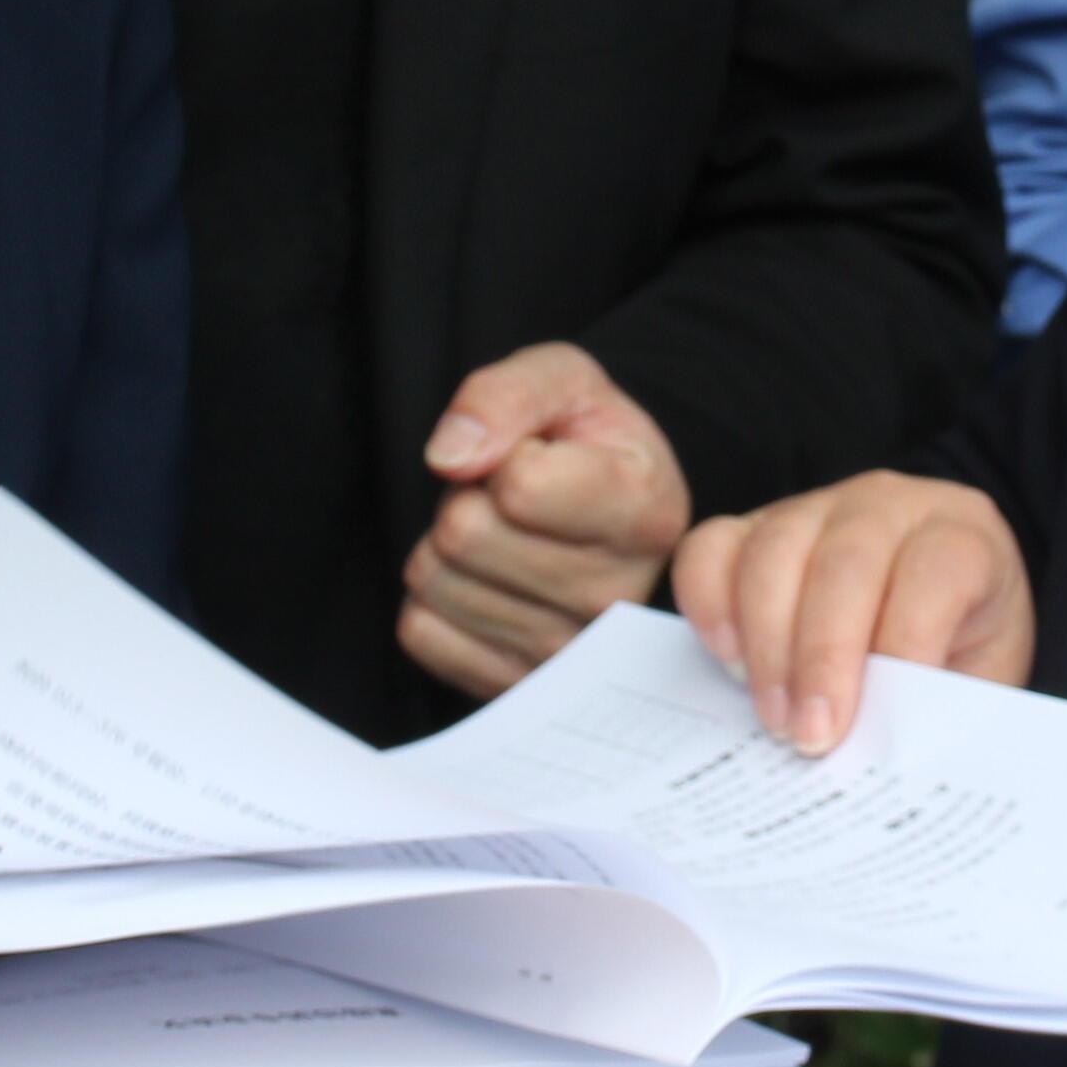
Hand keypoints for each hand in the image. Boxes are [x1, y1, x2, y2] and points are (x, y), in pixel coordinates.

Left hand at [397, 341, 693, 698]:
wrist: (606, 506)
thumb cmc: (585, 441)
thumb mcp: (563, 380)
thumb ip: (508, 395)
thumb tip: (450, 456)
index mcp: (645, 512)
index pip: (517, 485)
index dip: (505, 451)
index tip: (540, 454)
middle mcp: (616, 596)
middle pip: (464, 534)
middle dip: (466, 498)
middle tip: (510, 499)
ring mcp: (566, 653)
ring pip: (435, 582)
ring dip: (446, 547)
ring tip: (504, 536)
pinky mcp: (516, 685)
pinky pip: (421, 632)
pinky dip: (434, 598)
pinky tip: (484, 582)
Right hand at [667, 470, 1033, 753]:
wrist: (925, 607)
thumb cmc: (953, 647)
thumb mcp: (973, 678)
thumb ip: (937, 707)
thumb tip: (887, 759)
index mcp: (962, 536)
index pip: (936, 572)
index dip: (906, 643)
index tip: (876, 720)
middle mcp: (887, 507)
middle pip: (845, 564)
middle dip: (821, 658)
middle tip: (809, 737)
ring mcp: (814, 508)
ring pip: (774, 553)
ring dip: (767, 646)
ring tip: (773, 719)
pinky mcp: (753, 526)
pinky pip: (713, 548)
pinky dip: (711, 605)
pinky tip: (728, 663)